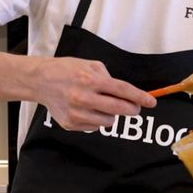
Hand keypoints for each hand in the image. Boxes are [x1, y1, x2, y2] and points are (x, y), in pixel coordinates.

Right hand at [32, 57, 155, 130]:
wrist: (41, 81)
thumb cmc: (67, 70)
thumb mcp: (90, 65)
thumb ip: (108, 78)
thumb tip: (127, 93)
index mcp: (90, 80)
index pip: (122, 90)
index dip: (139, 97)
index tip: (151, 102)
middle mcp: (84, 97)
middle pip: (119, 108)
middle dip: (131, 109)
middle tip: (134, 108)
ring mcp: (77, 113)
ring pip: (108, 121)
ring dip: (111, 114)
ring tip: (100, 104)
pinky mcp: (71, 124)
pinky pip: (95, 127)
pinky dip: (96, 119)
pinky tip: (87, 110)